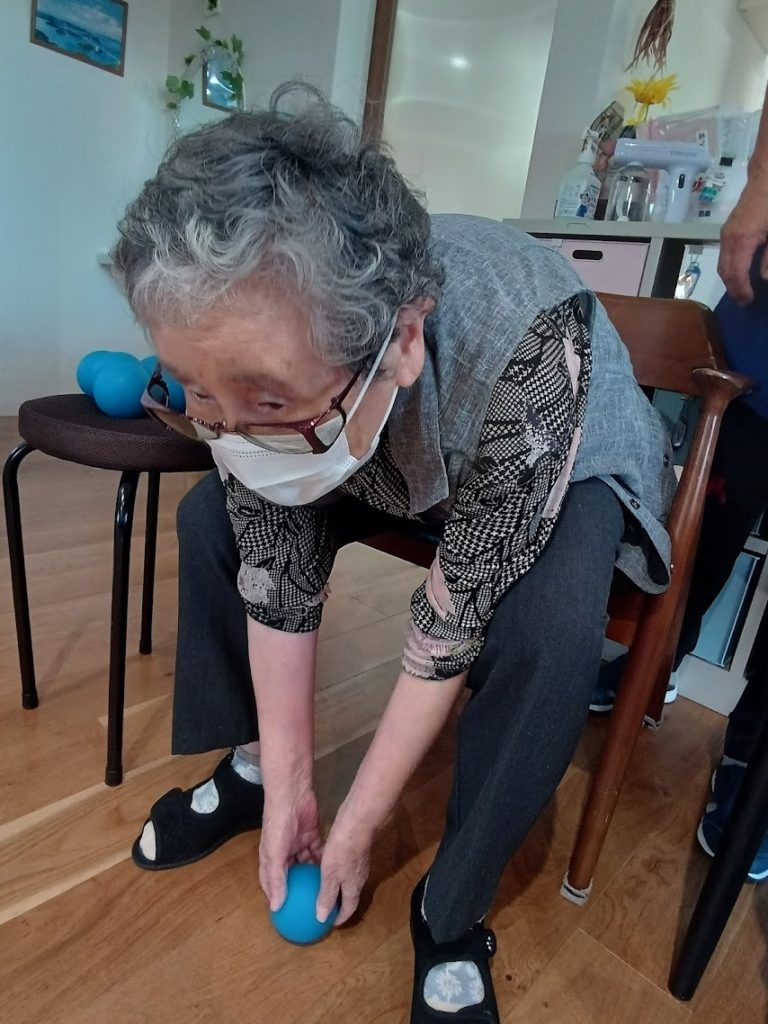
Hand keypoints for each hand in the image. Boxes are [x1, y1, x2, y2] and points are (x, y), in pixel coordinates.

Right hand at [259, 787, 323, 911]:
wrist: (292, 795)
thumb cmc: (278, 825)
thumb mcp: (274, 854)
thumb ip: (276, 879)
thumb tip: (276, 907)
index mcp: (270, 858)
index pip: (271, 883)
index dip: (276, 898)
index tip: (285, 916)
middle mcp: (284, 854)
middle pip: (291, 877)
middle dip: (299, 891)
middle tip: (309, 908)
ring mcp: (299, 845)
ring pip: (307, 867)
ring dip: (314, 879)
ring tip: (324, 895)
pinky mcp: (313, 837)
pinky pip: (319, 854)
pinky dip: (324, 863)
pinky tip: (333, 876)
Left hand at [315, 807, 372, 926]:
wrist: (357, 822)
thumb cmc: (343, 850)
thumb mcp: (330, 875)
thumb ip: (327, 896)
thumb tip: (322, 919)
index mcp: (354, 887)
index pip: (349, 908)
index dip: (340, 918)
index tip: (329, 924)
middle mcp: (359, 877)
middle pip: (348, 895)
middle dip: (336, 903)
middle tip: (322, 907)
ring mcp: (358, 862)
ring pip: (345, 879)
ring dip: (334, 886)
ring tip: (318, 887)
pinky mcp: (355, 849)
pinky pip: (343, 866)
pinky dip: (333, 871)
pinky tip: (321, 865)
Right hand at [718, 178, 767, 303]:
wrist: (767, 174)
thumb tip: (763, 278)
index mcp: (741, 241)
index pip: (736, 274)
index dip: (742, 290)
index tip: (749, 302)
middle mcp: (728, 239)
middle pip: (725, 271)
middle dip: (733, 289)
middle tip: (744, 302)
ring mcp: (726, 233)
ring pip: (723, 263)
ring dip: (730, 279)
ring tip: (741, 290)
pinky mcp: (729, 228)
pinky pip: (725, 254)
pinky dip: (730, 267)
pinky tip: (740, 271)